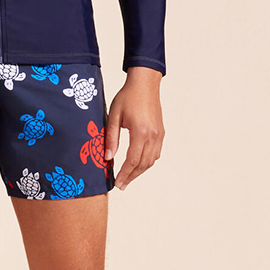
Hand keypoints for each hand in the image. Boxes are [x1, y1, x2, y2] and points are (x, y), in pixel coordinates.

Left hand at [105, 67, 164, 190]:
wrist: (145, 84)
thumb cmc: (127, 97)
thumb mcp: (114, 116)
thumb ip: (111, 138)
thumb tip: (108, 157)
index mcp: (140, 131)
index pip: (132, 160)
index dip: (124, 174)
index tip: (117, 183)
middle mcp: (153, 135)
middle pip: (143, 164)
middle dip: (131, 176)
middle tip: (121, 185)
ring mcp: (159, 134)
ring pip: (151, 160)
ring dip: (140, 171)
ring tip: (128, 177)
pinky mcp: (161, 132)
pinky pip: (156, 153)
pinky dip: (147, 162)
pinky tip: (138, 165)